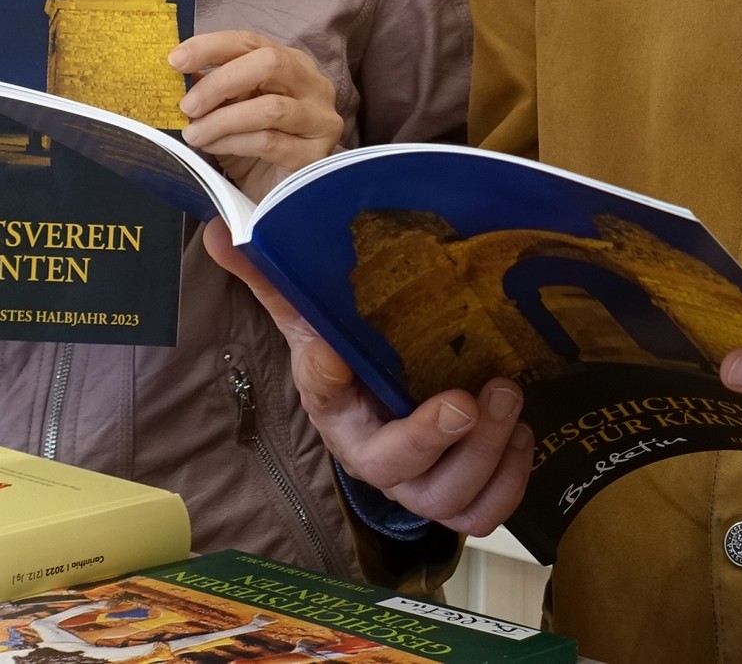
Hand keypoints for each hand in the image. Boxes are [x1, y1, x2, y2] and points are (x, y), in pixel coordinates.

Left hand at [171, 30, 344, 197]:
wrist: (275, 194)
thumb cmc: (252, 147)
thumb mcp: (228, 109)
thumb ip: (212, 87)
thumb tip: (180, 70)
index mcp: (290, 63)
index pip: (251, 42)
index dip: (212, 47)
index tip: (176, 60)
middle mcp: (313, 85)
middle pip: (270, 64)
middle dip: (220, 82)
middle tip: (187, 105)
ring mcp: (320, 119)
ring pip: (269, 108)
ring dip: (222, 120)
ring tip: (194, 134)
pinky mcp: (315, 154)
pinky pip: (269, 142)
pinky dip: (233, 143)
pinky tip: (213, 149)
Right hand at [203, 220, 533, 534]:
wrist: (391, 403)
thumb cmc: (355, 359)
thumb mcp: (316, 316)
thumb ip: (276, 276)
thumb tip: (221, 229)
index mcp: (336, 411)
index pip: (322, 396)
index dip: (327, 377)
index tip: (335, 352)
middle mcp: (376, 456)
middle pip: (396, 472)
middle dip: (436, 437)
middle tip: (471, 396)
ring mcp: (422, 482)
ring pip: (450, 500)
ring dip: (487, 455)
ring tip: (507, 398)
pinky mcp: (461, 492)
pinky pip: (485, 511)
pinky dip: (510, 479)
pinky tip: (520, 432)